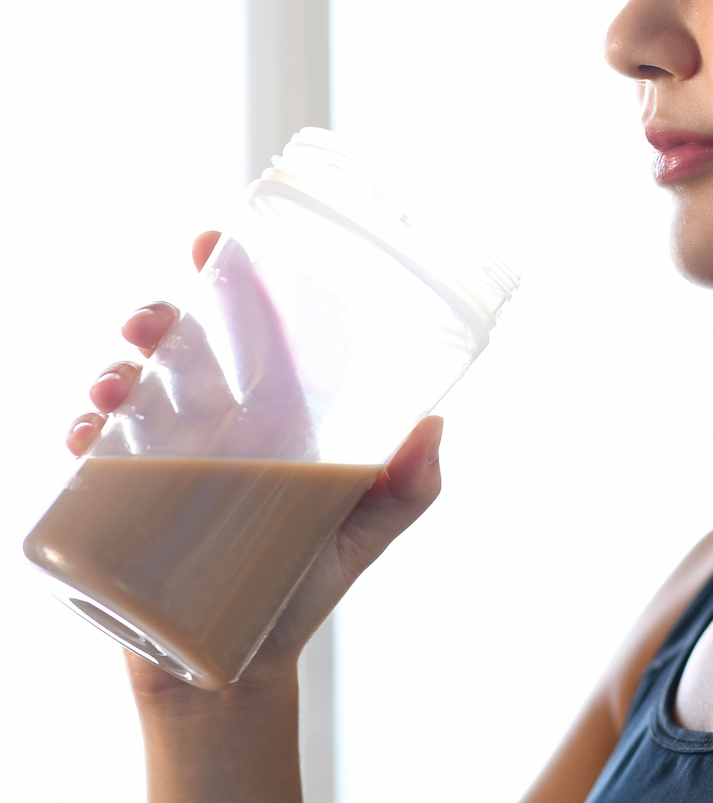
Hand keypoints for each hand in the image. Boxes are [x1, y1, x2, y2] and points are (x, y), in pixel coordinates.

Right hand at [69, 231, 443, 699]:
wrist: (240, 665)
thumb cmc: (306, 588)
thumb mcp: (365, 533)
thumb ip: (408, 488)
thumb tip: (434, 426)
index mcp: (277, 420)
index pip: (257, 338)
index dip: (236, 286)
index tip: (210, 241)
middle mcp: (220, 428)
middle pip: (184, 351)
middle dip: (160, 319)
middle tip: (149, 323)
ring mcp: (168, 461)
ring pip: (132, 391)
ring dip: (114, 371)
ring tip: (114, 385)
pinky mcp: (125, 502)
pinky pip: (95, 454)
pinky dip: (85, 432)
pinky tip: (88, 433)